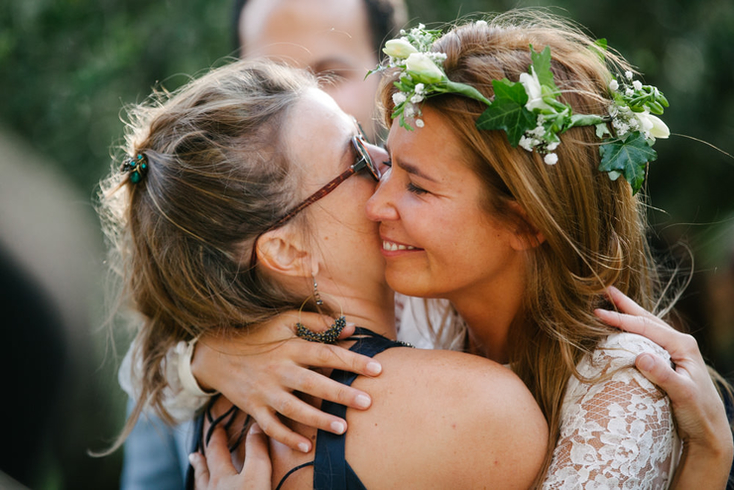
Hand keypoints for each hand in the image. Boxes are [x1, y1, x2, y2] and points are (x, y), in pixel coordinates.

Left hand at [189, 424, 270, 489]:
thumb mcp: (257, 474)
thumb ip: (256, 451)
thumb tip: (255, 427)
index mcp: (220, 476)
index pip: (216, 451)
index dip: (218, 438)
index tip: (218, 429)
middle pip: (202, 473)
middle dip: (200, 461)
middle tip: (194, 454)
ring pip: (200, 488)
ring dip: (199, 479)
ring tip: (197, 475)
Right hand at [191, 311, 381, 452]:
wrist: (215, 352)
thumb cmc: (257, 335)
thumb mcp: (284, 321)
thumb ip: (317, 323)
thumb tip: (349, 327)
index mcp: (290, 347)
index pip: (327, 354)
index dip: (353, 361)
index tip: (378, 369)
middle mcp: (279, 369)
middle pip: (314, 384)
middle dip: (342, 394)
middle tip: (367, 402)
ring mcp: (265, 391)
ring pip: (294, 409)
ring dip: (319, 420)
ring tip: (343, 428)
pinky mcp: (253, 407)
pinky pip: (271, 427)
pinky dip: (287, 438)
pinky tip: (306, 446)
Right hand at [595, 286, 732, 485]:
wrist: (711, 432)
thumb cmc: (699, 414)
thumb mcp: (682, 395)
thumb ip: (663, 374)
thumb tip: (640, 355)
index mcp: (683, 346)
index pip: (646, 327)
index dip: (621, 319)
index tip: (598, 312)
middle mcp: (681, 344)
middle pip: (648, 319)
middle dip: (626, 305)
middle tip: (605, 289)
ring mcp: (677, 352)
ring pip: (649, 326)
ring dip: (630, 314)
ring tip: (613, 302)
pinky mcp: (671, 362)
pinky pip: (649, 339)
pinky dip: (634, 329)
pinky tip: (626, 329)